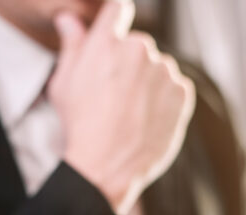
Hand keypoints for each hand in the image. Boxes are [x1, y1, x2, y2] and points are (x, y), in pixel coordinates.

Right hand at [49, 0, 194, 214]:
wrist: (105, 168)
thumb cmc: (79, 127)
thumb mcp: (63, 84)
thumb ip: (71, 46)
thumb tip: (69, 19)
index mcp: (107, 41)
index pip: (118, 9)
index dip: (116, 20)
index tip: (114, 36)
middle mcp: (139, 48)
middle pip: (138, 45)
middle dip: (128, 64)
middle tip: (114, 96)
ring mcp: (164, 70)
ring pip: (157, 68)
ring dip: (147, 83)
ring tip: (130, 114)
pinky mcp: (182, 93)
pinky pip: (174, 88)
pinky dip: (164, 100)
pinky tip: (145, 120)